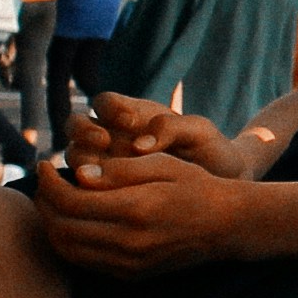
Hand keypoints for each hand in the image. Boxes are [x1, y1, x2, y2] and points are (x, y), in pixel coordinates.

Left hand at [27, 149, 259, 276]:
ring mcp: (129, 264)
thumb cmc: (196, 186)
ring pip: (68, 250)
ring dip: (52, 224)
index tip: (44, 164)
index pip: (70, 201)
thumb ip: (119, 170)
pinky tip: (73, 220)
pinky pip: (85, 261)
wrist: (228, 226)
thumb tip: (79, 175)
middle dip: (44, 203)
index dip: (48, 182)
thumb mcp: (162, 164)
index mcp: (135, 210)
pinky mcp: (131, 275)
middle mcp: (129, 243)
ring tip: (53, 199)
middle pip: (61, 229)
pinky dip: (69, 241)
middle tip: (45, 181)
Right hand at [71, 92, 239, 178]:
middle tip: (103, 141)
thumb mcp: (200, 133)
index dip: (110, 108)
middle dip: (84, 131)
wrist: (221, 186)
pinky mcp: (104, 191)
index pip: (105, 102)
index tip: (130, 120)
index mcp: (131, 114)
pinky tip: (102, 195)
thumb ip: (172, 128)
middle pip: (77, 126)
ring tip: (100, 171)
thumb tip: (138, 145)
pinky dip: (86, 188)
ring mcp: (104, 164)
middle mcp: (111, 137)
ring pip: (76, 156)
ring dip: (82, 160)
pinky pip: (83, 188)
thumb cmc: (210, 151)